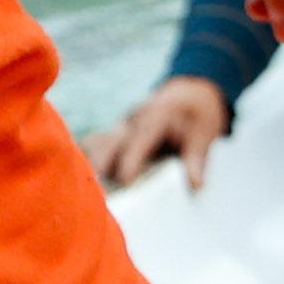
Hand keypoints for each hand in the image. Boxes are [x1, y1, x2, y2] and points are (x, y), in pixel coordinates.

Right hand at [81, 74, 231, 191]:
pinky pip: (95, 145)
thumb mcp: (204, 133)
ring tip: (82, 189)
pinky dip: (86, 159)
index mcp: (155, 115)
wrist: (187, 93)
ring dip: (89, 163)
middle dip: (100, 163)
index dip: (131, 159)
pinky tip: (79, 178)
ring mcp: (120, 128)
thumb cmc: (197, 115)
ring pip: (96, 143)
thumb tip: (195, 185)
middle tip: (94, 190)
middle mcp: (132, 121)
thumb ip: (196, 158)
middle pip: (110, 141)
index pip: (140, 138)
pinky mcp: (115, 136)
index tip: (124, 180)